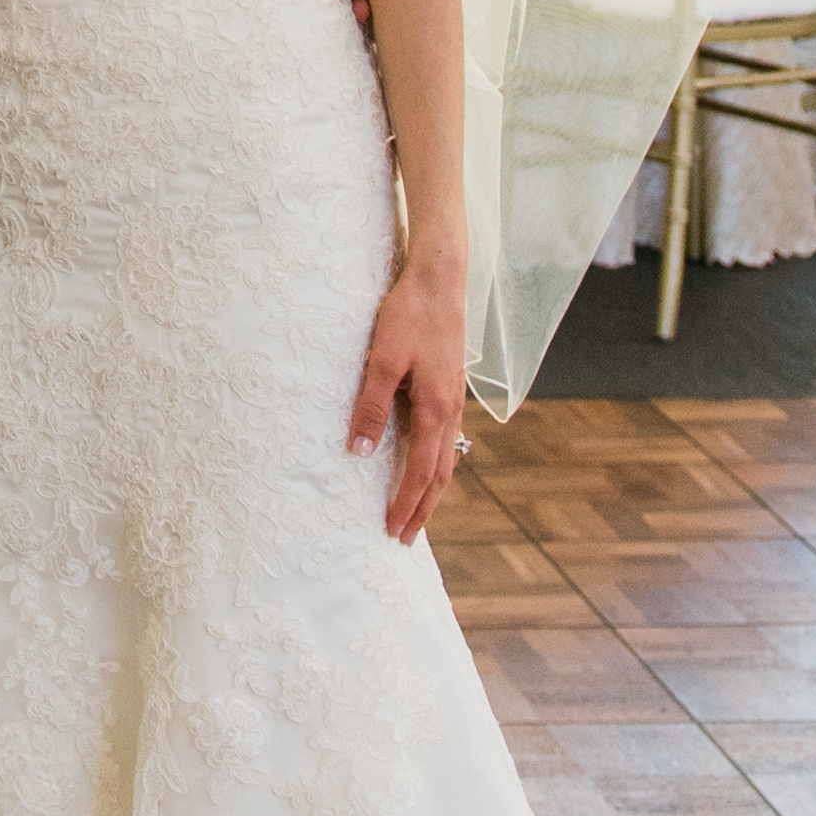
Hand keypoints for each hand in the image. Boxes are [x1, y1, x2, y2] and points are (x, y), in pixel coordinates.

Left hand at [346, 250, 469, 546]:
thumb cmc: (408, 314)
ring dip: (433, 487)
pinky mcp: (451, 384)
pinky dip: (438, 459)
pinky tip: (428, 459)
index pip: (421, 472)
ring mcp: (455, 397)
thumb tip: (360, 452)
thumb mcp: (382, 360)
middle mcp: (451, 409)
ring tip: (419, 509)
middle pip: (441, 473)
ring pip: (448, 456)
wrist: (440, 278)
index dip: (407, 503)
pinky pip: (448, 435)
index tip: (392, 530)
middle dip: (424, 508)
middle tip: (407, 537)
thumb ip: (371, 406)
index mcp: (436, 408)